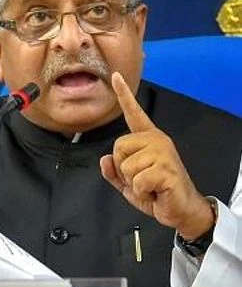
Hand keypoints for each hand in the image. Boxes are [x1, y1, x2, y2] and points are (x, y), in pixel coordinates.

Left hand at [99, 72, 214, 239]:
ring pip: (125, 166)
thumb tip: (104, 160)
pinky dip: (141, 192)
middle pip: (118, 148)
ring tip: (150, 186)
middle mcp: (156, 140)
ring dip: (133, 183)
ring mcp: (162, 153)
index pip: (133, 113)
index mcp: (148, 139)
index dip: (123, 94)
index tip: (115, 75)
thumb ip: (113, 172)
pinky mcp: (165, 169)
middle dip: (123, 169)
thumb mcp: (128, 183)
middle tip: (142, 179)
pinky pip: (136, 180)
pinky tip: (155, 191)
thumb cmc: (156, 193)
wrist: (180, 211)